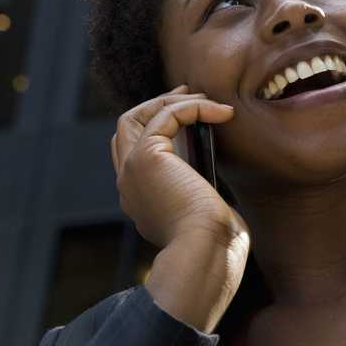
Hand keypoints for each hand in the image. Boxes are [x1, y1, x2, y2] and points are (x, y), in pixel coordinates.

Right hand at [110, 85, 248, 248]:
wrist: (206, 251)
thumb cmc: (215, 241)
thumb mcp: (202, 210)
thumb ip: (195, 189)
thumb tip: (206, 170)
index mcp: (139, 201)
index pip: (133, 154)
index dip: (156, 130)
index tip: (188, 117)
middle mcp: (128, 185)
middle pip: (125, 129)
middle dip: (154, 106)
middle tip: (188, 94)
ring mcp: (131, 171)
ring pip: (133, 116)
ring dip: (170, 101)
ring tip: (205, 99)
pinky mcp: (146, 157)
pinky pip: (165, 116)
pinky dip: (193, 107)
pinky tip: (221, 112)